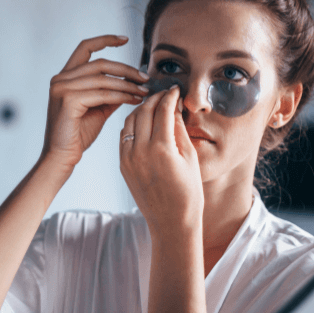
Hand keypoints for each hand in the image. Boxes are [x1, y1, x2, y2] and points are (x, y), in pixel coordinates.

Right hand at [41, 35, 149, 169]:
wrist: (62, 157)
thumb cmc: (78, 134)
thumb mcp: (98, 107)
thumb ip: (111, 92)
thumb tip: (132, 82)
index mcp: (65, 76)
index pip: (85, 48)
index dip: (105, 40)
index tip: (125, 39)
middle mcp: (61, 78)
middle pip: (100, 63)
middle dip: (126, 69)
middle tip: (145, 78)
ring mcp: (62, 88)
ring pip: (104, 79)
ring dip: (127, 85)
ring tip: (144, 91)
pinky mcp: (68, 100)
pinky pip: (102, 94)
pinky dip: (121, 96)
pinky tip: (133, 100)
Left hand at [120, 86, 203, 236]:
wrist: (171, 223)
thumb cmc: (188, 192)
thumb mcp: (190, 157)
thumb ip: (179, 129)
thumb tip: (174, 107)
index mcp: (162, 148)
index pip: (163, 109)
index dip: (170, 96)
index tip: (175, 89)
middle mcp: (141, 151)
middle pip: (144, 111)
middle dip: (155, 98)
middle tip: (164, 93)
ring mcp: (128, 158)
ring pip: (130, 121)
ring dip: (141, 109)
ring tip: (154, 105)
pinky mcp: (122, 165)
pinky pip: (124, 136)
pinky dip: (133, 124)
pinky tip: (144, 122)